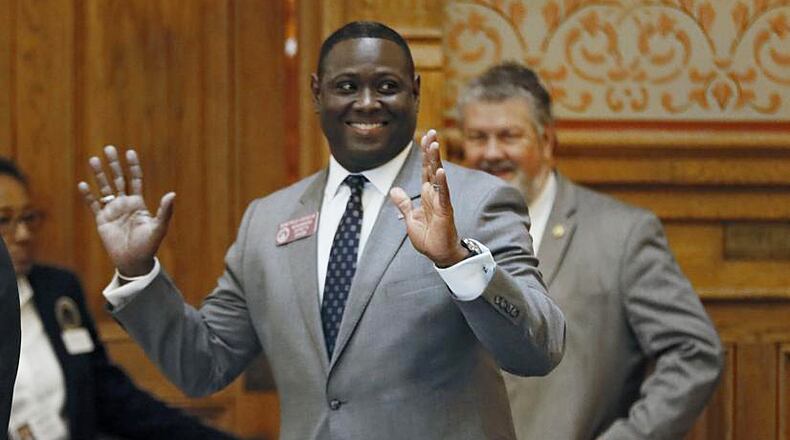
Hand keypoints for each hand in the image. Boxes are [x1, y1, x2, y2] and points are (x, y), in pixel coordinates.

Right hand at [78, 146, 175, 276]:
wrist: (134, 262)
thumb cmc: (148, 246)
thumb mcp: (158, 227)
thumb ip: (164, 211)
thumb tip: (172, 194)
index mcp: (138, 203)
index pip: (135, 180)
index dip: (133, 166)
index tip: (130, 152)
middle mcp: (125, 204)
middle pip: (118, 179)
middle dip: (114, 165)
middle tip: (109, 148)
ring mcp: (112, 211)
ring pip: (104, 188)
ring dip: (99, 175)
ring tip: (93, 159)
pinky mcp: (102, 220)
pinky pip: (93, 205)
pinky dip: (88, 195)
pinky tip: (83, 184)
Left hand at [390, 129, 467, 267]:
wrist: (439, 254)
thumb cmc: (428, 237)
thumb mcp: (410, 218)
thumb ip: (404, 203)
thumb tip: (394, 189)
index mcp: (427, 194)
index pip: (425, 169)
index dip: (424, 153)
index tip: (425, 136)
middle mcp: (435, 194)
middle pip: (432, 167)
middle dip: (431, 149)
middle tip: (432, 131)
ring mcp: (441, 201)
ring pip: (438, 176)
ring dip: (436, 160)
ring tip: (434, 144)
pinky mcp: (445, 211)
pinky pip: (443, 194)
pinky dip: (442, 183)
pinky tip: (440, 171)